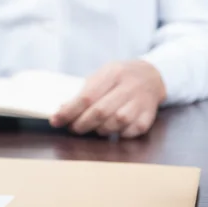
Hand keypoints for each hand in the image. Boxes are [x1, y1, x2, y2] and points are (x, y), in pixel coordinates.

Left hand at [49, 60, 165, 138]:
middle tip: (73, 127)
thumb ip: (85, 91)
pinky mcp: (148, 116)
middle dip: (81, 124)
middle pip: (100, 112)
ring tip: (94, 126)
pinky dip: (119, 133)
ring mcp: (141, 102)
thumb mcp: (103, 74)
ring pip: (116, 123)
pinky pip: (130, 132)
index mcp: (113, 73)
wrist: (151, 75)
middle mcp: (129, 87)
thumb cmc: (120, 77)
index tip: (56, 120)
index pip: (86, 96)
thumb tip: (64, 110)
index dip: (69, 111)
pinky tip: (114, 128)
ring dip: (99, 129)